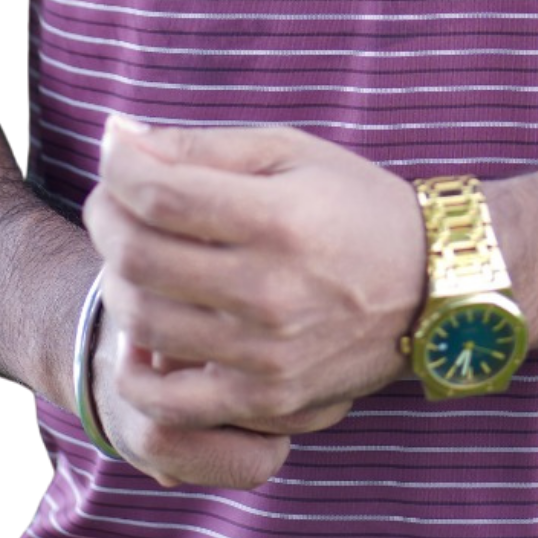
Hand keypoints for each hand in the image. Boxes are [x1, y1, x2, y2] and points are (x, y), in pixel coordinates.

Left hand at [83, 120, 427, 480]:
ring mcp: (266, 354)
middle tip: (113, 202)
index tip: (116, 153)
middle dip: (105, 217)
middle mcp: (271, 290)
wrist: (432, 287)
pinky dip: (135, 368)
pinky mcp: (266, 399)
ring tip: (133, 258)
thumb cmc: (355, 205)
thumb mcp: (291, 152)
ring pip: (141, 321)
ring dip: (116, 281)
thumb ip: (202, 147)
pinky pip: (166, 400)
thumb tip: (119, 136)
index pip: (158, 194)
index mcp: (279, 219)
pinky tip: (143, 332)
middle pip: (137, 256)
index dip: (117, 167)